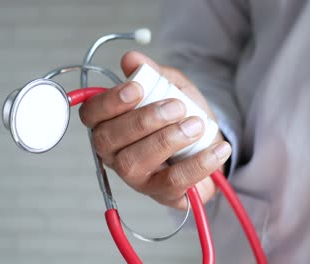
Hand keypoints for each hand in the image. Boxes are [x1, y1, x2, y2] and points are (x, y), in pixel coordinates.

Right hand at [79, 51, 231, 208]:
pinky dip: (198, 164)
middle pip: (109, 139)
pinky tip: (218, 148)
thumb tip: (131, 59)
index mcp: (110, 123)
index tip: (136, 88)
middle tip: (177, 107)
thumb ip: (153, 75)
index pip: (91, 114)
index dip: (109, 102)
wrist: (207, 144)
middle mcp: (114, 152)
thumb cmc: (181, 116)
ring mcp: (135, 176)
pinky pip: (173, 182)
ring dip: (168, 140)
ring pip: (135, 161)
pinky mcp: (160, 193)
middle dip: (143, 120)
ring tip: (196, 126)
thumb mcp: (172, 88)